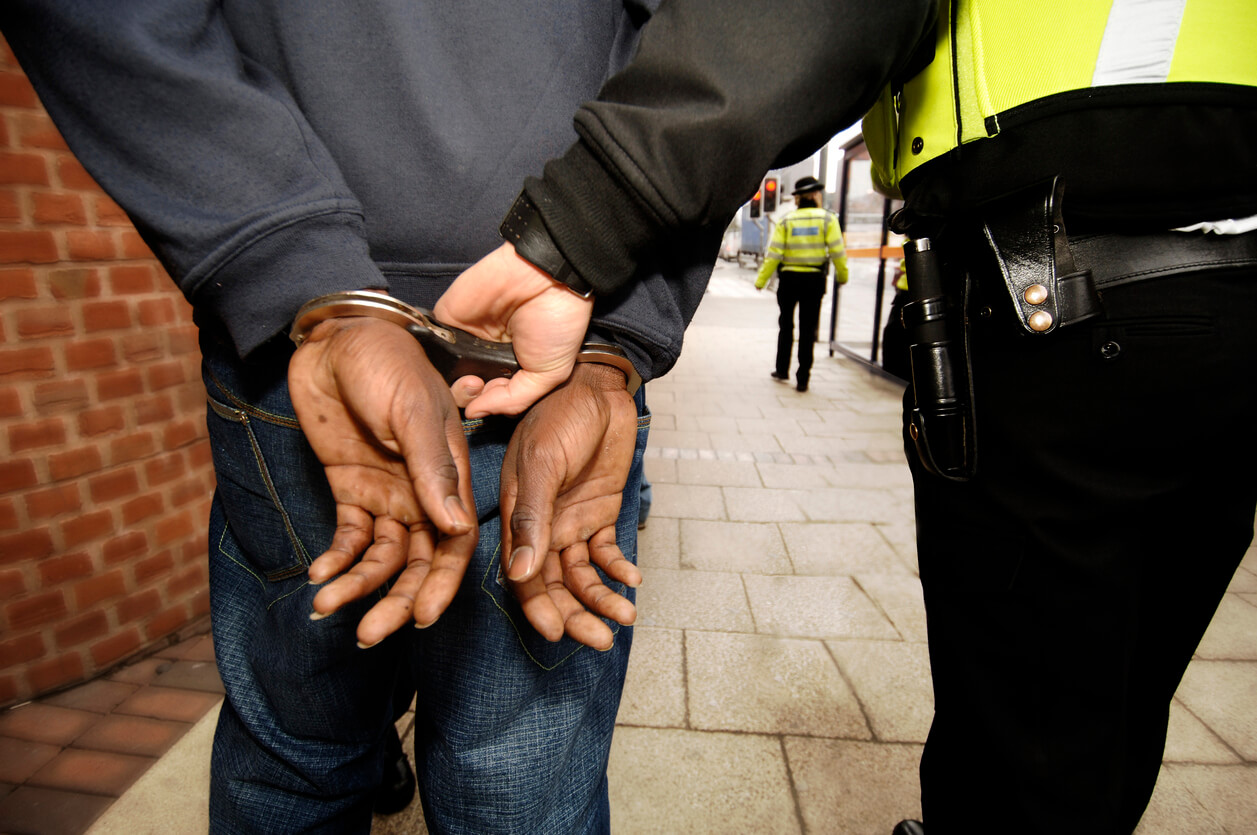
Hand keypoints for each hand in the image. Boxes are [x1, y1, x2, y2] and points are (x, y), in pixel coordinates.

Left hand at [288, 316, 477, 646]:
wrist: (333, 340)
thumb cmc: (385, 365)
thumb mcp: (411, 412)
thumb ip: (433, 470)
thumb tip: (456, 527)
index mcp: (450, 475)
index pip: (455, 542)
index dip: (441, 582)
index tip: (423, 617)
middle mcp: (423, 493)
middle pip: (418, 561)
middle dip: (397, 599)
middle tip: (370, 633)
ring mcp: (387, 493)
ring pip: (381, 557)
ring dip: (358, 586)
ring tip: (327, 608)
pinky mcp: (351, 490)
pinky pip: (348, 537)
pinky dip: (336, 560)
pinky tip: (318, 578)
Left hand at [434, 242, 593, 417]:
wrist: (545, 276)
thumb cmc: (557, 321)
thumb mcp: (549, 374)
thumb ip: (513, 400)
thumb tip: (476, 414)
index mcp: (512, 366)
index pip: (489, 396)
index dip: (488, 404)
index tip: (496, 398)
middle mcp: (486, 353)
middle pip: (463, 388)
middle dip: (469, 397)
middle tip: (481, 388)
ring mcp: (465, 336)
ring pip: (445, 372)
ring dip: (454, 383)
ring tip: (473, 379)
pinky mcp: (448, 318)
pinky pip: (433, 345)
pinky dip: (439, 357)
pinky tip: (456, 360)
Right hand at [501, 362, 641, 648]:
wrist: (600, 385)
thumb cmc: (561, 415)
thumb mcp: (542, 464)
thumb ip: (532, 519)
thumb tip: (521, 575)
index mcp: (518, 515)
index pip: (523, 574)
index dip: (538, 606)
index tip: (556, 633)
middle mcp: (542, 525)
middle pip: (555, 584)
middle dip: (576, 614)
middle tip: (601, 640)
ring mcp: (571, 521)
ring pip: (582, 575)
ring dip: (602, 598)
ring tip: (626, 616)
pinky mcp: (600, 513)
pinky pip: (606, 552)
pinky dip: (618, 569)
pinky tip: (632, 579)